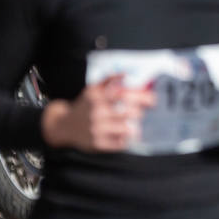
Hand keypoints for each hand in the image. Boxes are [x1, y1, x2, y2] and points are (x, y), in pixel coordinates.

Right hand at [41, 75, 155, 151]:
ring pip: (127, 129)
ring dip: (135, 128)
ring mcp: (97, 129)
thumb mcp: (92, 90)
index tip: (153, 100)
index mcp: (98, 98)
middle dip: (139, 113)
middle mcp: (97, 113)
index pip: (125, 95)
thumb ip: (109, 80)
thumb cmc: (84, 106)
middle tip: (141, 114)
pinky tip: (125, 136)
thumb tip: (125, 74)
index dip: (142, 97)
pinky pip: (121, 143)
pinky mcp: (98, 144)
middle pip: (130, 112)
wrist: (64, 126)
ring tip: (136, 127)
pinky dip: (126, 140)